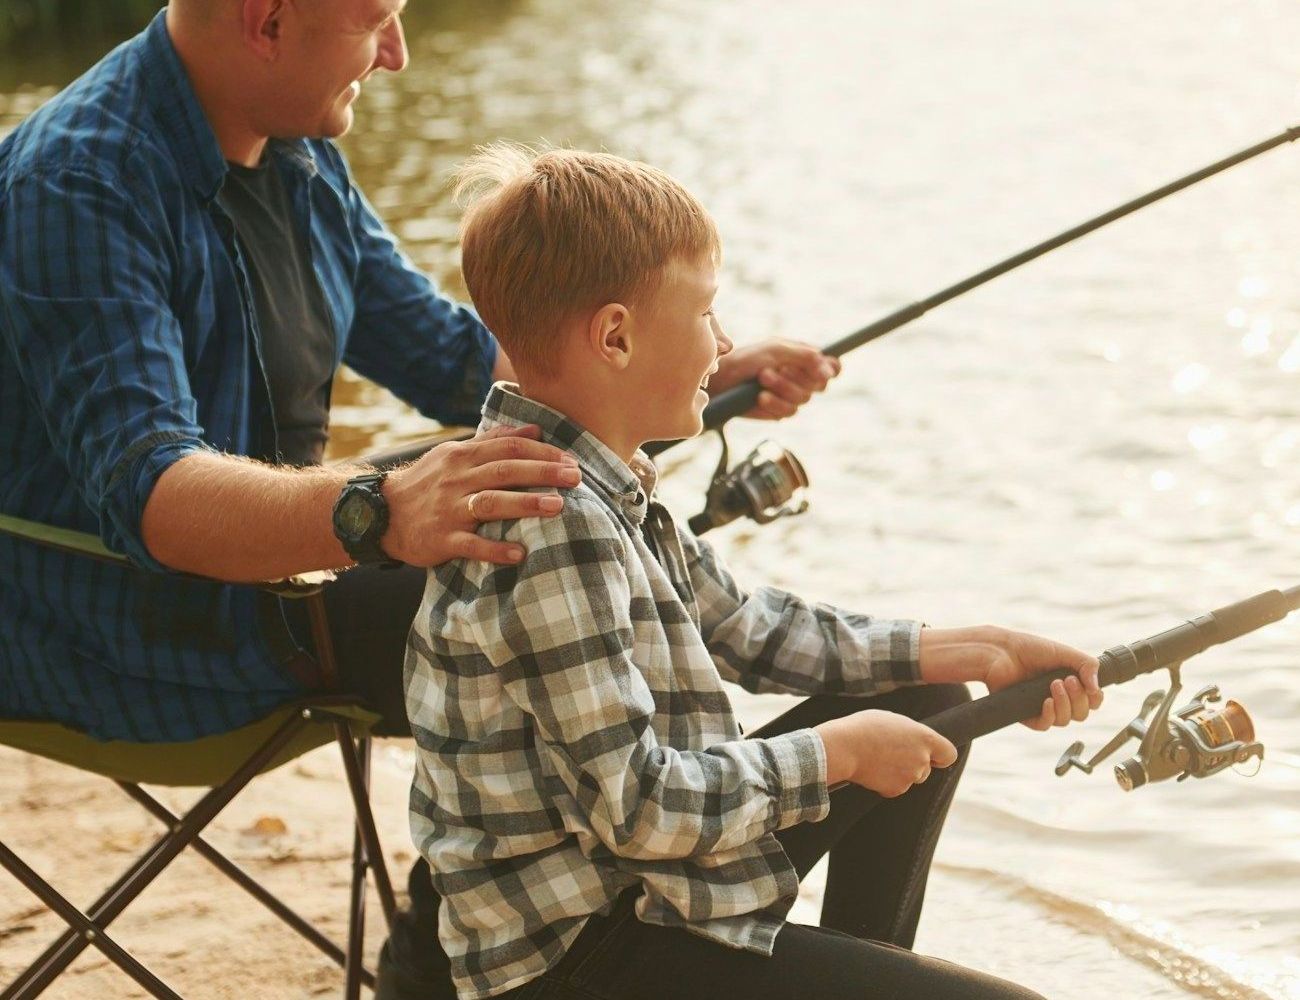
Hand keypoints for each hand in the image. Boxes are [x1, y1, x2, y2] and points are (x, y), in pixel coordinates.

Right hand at [382, 424, 580, 566]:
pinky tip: (519, 554)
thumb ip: (494, 441)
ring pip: (490, 502)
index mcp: (462, 456)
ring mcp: (449, 509)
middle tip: (575, 477)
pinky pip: (471, 545)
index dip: (542, 451)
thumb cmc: (427, 483)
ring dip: (525, 503)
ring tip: (557, 506)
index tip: (570, 459)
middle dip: (543, 471)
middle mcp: (457, 479)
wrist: (380, 512)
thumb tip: (535, 429)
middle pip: (505, 470)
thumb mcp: (455, 454)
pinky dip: (495, 549)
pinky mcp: (441, 539)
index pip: (508, 446)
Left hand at [709, 339, 839, 419]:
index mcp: (804, 358)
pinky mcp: (779, 411)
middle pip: (820, 385)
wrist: (722, 379)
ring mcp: (791, 395)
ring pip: (803, 399)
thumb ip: (805, 356)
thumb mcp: (777, 349)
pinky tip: (760, 396)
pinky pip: (788, 411)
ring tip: (762, 378)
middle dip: (797, 377)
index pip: (832, 367)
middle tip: (777, 368)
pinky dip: (774, 403)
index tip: (821, 372)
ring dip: (782, 388)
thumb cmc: (747, 359)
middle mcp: (801, 378)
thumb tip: (830, 370)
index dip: (830, 370)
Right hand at [815, 709, 958, 796]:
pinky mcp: (896, 790)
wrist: (844, 747)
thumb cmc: (865, 728)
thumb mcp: (893, 720)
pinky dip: (886, 782)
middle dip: (913, 764)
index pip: (949, 754)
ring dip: (899, 773)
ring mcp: (910, 776)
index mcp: (925, 738)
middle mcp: (922, 759)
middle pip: (926, 768)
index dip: (941, 756)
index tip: (934, 756)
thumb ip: (910, 733)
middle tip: (893, 754)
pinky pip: (895, 787)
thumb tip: (913, 740)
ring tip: (879, 759)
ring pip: (910, 778)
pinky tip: (873, 769)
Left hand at [918, 626, 1102, 730]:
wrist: (1001, 651)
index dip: (1095, 698)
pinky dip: (1050, 714)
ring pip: (1066, 720)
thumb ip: (1087, 666)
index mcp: (1070, 684)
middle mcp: (1058, 698)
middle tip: (1068, 680)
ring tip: (1053, 684)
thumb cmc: (1031, 649)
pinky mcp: (1026, 715)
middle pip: (1082, 714)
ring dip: (1065, 703)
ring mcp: (1042, 707)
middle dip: (1079, 698)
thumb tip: (1098, 689)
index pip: (1092, 701)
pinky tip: (1046, 701)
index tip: (1089, 685)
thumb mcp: (1065, 653)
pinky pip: (1045, 725)